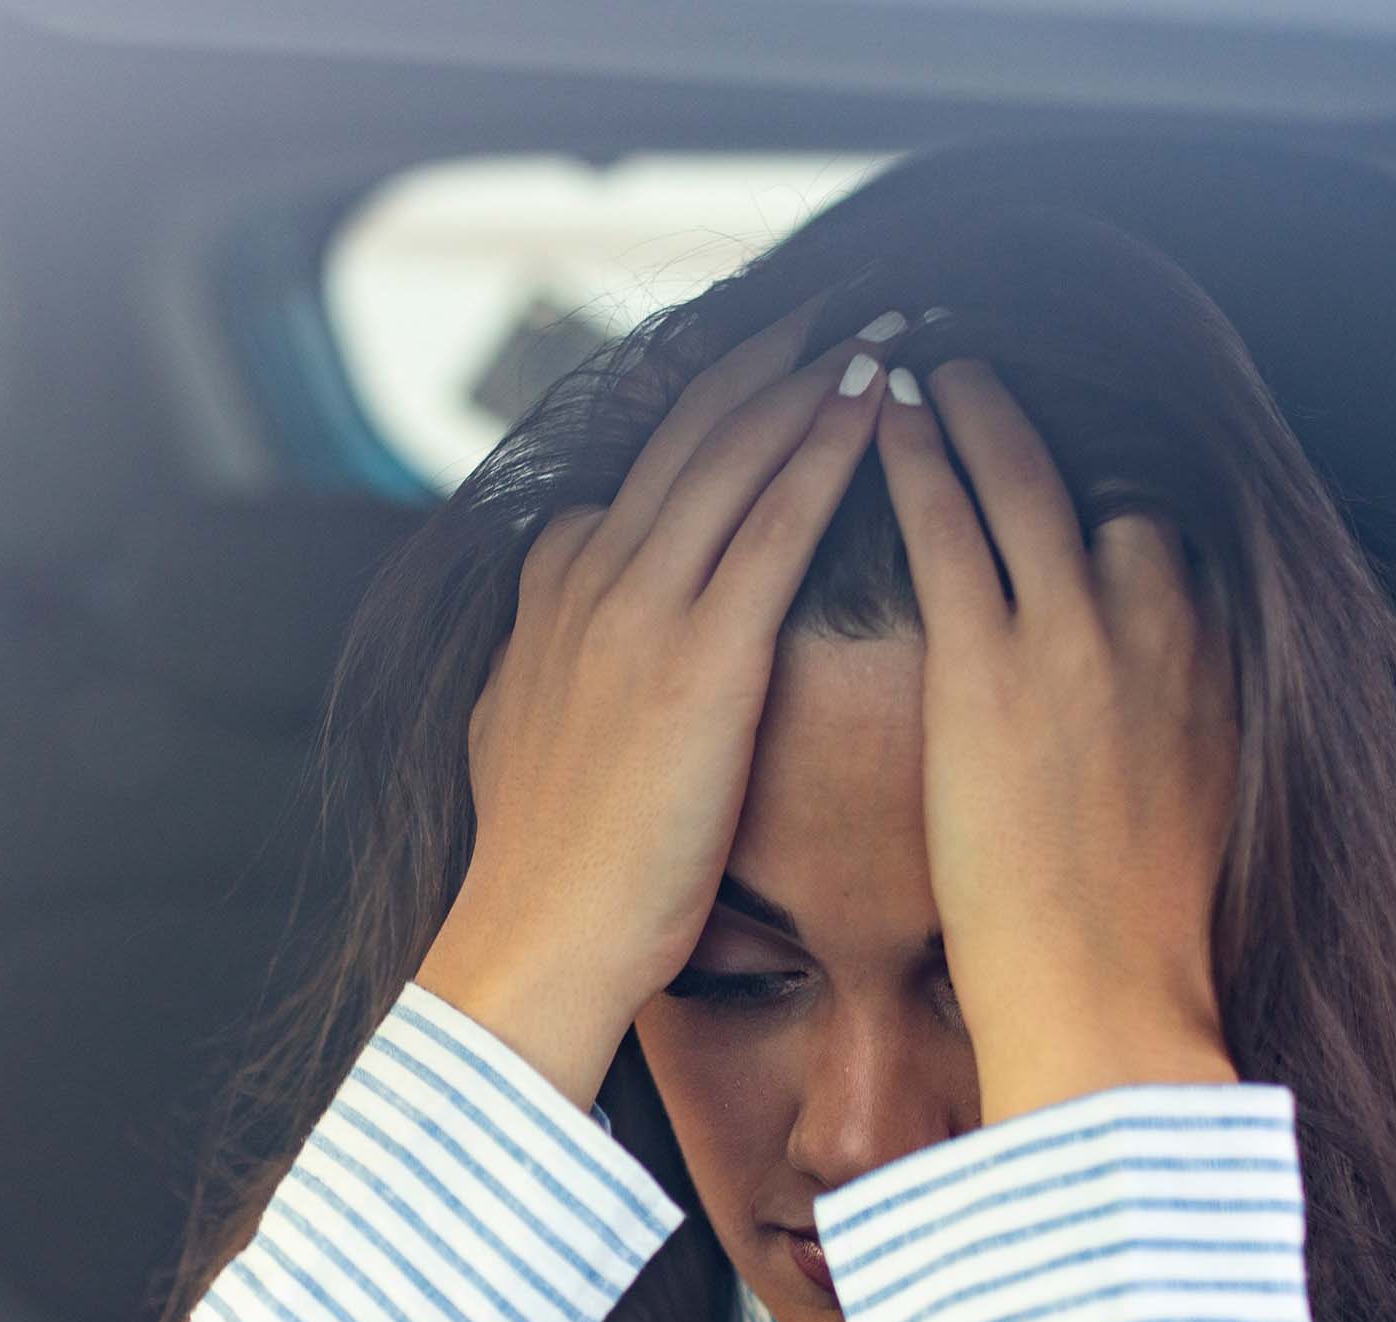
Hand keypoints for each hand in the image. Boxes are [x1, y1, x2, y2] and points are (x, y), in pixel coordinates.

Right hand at [416, 298, 901, 1113]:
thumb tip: (556, 628)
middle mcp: (591, 575)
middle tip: (837, 305)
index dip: (711, 411)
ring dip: (809, 379)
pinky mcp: (699, 656)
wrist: (537, 942)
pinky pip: (776, 522)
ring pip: (736, 454)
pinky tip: (874, 406)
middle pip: (691, 432)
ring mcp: (641, 608)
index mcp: (554, 590)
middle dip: (768, 359)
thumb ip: (548, 662)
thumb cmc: (549, 872)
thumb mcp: (521, 734)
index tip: (767, 372)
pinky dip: (826, 451)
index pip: (642, 472)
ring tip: (873, 328)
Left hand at [873, 355, 1240, 1119]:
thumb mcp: (1195, 823)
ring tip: (933, 365)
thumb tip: (1152, 752)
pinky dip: (919, 458)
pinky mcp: (993, 666)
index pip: (1169, 544)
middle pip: (1105, 492)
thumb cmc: (1140, 948)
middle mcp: (1160, 630)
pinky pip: (952, 527)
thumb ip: (1176, 751)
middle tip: (999, 377)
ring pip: (1024, 483)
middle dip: (1044, 434)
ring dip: (976, 413)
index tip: (1077, 482)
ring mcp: (1077, 639)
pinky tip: (883, 420)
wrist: (1109, 1002)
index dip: (1114, 506)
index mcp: (1213, 670)